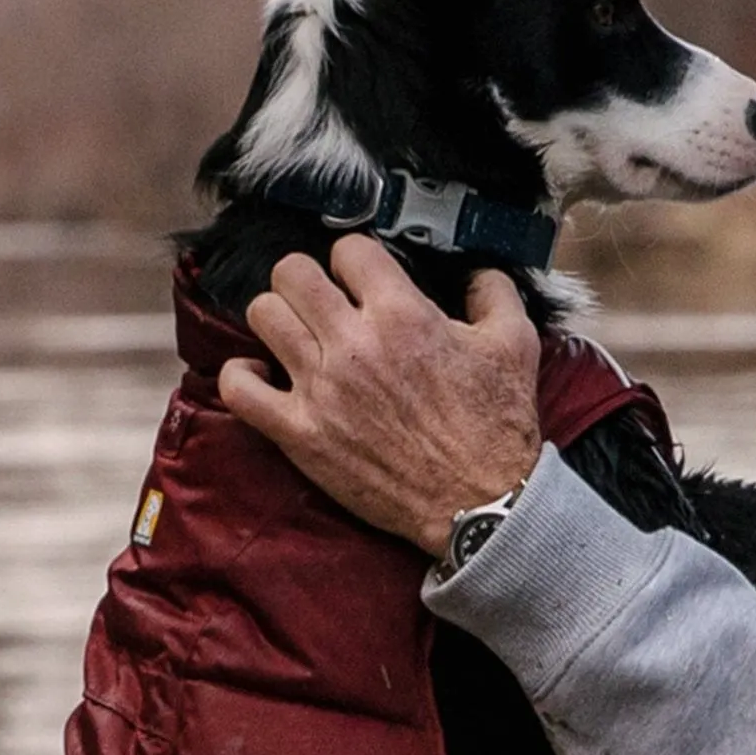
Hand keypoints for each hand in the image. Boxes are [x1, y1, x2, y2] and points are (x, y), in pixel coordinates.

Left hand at [218, 235, 543, 556]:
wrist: (480, 504)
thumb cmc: (496, 428)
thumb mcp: (516, 345)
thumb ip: (494, 293)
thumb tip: (476, 272)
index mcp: (403, 315)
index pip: (348, 250)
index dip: (355, 260)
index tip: (361, 279)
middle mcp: (355, 345)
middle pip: (292, 273)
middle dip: (306, 279)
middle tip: (321, 301)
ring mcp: (321, 389)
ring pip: (263, 316)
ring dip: (277, 318)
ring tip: (296, 335)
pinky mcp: (301, 434)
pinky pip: (239, 387)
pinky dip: (242, 375)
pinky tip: (263, 375)